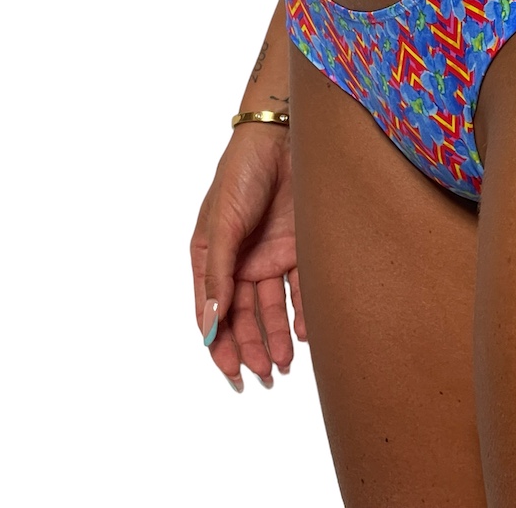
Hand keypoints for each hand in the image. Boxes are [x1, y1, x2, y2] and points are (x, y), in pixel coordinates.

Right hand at [190, 123, 303, 390]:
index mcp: (212, 257)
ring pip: (273, 308)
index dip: (219, 344)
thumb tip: (209, 323)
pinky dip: (303, 314)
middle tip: (265, 375)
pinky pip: (302, 289)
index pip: (214, 310)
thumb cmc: (241, 174)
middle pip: (245, 316)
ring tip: (285, 365)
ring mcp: (271, 255)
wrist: (284, 139)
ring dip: (277, 338)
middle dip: (252, 348)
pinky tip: (306, 335)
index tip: (231, 373)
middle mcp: (242, 261)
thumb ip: (218, 274)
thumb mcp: (222, 225)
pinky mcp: (301, 248)